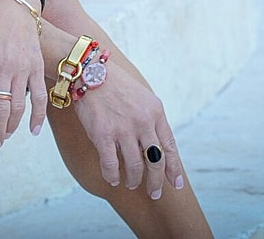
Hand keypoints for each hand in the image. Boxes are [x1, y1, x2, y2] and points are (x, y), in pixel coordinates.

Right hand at [71, 68, 184, 199]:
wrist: (88, 70)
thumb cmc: (114, 83)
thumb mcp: (142, 96)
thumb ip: (150, 119)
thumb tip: (154, 146)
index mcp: (156, 111)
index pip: (169, 146)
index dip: (174, 168)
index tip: (176, 183)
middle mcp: (143, 121)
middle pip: (156, 161)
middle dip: (156, 181)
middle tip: (154, 193)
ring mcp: (124, 129)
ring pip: (135, 166)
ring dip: (134, 180)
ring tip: (131, 183)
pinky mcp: (103, 134)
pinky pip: (111, 164)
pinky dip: (112, 176)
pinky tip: (112, 179)